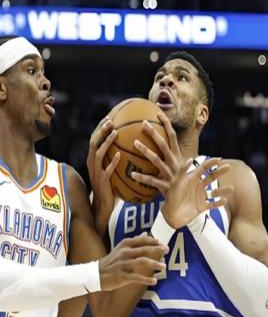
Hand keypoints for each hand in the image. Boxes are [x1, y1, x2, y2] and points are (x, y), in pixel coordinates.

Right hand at [87, 117, 119, 233]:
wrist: (101, 207)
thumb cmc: (108, 188)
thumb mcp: (108, 171)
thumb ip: (113, 159)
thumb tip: (127, 147)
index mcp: (93, 159)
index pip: (94, 139)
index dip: (100, 128)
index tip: (109, 117)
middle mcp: (92, 163)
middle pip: (93, 142)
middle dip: (101, 130)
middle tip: (111, 120)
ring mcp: (96, 172)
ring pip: (98, 153)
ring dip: (106, 142)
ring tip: (114, 133)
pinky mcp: (102, 181)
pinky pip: (107, 170)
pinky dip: (112, 161)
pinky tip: (119, 155)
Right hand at [98, 233, 167, 289]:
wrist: (97, 274)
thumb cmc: (111, 261)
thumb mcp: (121, 248)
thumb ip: (134, 241)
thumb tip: (146, 233)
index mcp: (124, 245)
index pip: (141, 240)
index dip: (153, 241)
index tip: (162, 242)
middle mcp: (125, 253)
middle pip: (144, 250)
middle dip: (157, 249)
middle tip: (167, 250)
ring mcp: (124, 264)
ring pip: (143, 262)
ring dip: (155, 264)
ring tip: (164, 266)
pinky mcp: (123, 276)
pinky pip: (137, 277)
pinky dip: (146, 279)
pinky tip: (154, 281)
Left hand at [130, 112, 232, 227]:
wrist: (184, 204)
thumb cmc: (177, 184)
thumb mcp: (174, 169)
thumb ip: (167, 156)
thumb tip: (160, 142)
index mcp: (177, 157)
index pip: (172, 136)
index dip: (166, 124)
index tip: (157, 113)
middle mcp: (175, 163)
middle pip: (165, 144)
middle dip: (154, 133)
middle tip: (143, 123)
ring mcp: (171, 174)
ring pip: (157, 160)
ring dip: (146, 151)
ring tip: (134, 144)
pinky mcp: (166, 186)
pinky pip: (151, 181)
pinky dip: (141, 177)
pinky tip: (131, 174)